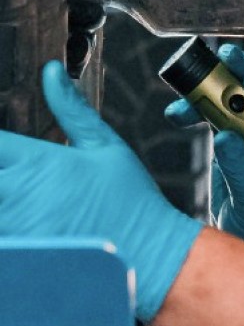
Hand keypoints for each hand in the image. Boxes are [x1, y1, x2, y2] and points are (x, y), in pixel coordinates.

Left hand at [0, 62, 202, 322]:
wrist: (148, 255)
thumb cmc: (131, 201)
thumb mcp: (106, 147)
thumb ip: (71, 109)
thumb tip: (50, 70)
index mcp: (35, 161)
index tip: (6, 148)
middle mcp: (15, 194)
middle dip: (2, 169)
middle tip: (17, 173)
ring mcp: (13, 228)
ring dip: (4, 197)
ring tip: (24, 196)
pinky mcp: (19, 256)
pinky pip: (5, 240)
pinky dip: (9, 227)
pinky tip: (26, 221)